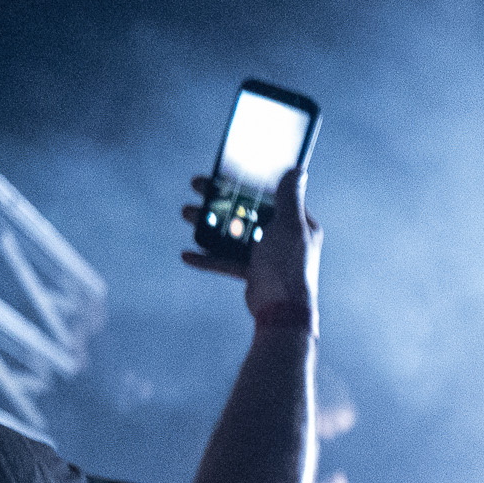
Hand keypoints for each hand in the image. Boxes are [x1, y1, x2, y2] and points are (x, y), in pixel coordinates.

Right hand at [182, 167, 321, 328]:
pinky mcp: (254, 272)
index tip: (223, 170)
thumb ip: (289, 197)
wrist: (282, 312)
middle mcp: (284, 237)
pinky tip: (188, 254)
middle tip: (196, 187)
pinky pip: (227, 261)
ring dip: (208, 223)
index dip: (246, 181)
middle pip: (247, 211)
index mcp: (298, 223)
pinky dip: (208, 258)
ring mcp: (268, 255)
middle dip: (219, 199)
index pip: (270, 194)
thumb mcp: (289, 225)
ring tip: (186, 213)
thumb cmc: (288, 265)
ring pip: (233, 233)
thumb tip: (298, 170)